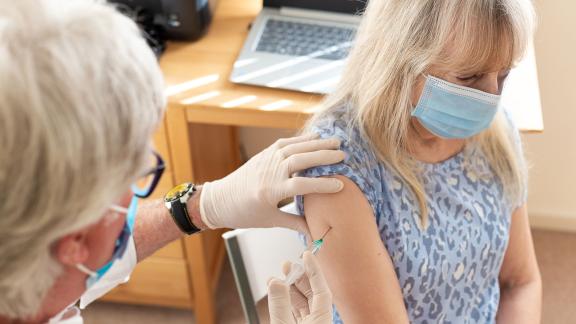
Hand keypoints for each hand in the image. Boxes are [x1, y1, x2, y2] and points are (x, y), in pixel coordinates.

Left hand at [199, 134, 344, 235]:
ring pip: (295, 148)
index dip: (321, 184)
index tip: (340, 184)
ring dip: (316, 144)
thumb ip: (295, 223)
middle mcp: (269, 172)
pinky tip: (316, 138)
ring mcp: (266, 160)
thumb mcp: (270, 221)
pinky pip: (285, 143)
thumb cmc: (245, 214)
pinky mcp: (264, 154)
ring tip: (336, 142)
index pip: (301, 185)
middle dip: (323, 157)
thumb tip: (317, 234)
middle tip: (343, 156)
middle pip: (300, 160)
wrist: (220, 200)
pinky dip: (301, 139)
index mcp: (271, 191)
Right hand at [268, 251, 332, 323]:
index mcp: (322, 320)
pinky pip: (296, 312)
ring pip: (303, 303)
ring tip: (280, 278)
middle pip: (312, 294)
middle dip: (299, 278)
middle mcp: (319, 322)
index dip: (314, 270)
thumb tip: (276, 282)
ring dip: (291, 289)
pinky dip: (287, 302)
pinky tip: (279, 294)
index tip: (307, 255)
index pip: (322, 289)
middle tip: (288, 266)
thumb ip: (280, 305)